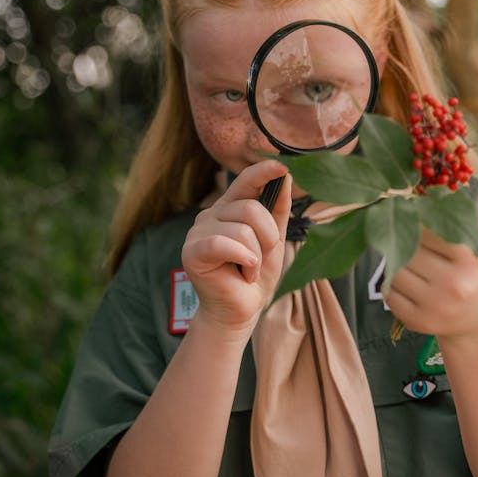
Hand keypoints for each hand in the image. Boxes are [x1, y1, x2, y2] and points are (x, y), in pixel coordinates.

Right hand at [181, 160, 291, 338]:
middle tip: (260, 258)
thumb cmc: (254, 275)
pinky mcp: (192, 251)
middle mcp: (212, 214)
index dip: (263, 171)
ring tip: (249, 269)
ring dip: (256, 255)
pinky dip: (243, 259)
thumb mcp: (274, 240)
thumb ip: (278, 209)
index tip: (282, 164)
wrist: (239, 312)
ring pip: (242, 228)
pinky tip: (244, 272)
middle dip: (267, 236)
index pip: (246, 180)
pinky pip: (224, 244)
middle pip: (250, 208)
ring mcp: (198, 231)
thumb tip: (285, 175)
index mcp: (230, 207)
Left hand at [385, 227, 477, 342]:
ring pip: (394, 271)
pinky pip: (389, 295)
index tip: (415, 221)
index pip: (424, 227)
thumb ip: (449, 216)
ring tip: (414, 266)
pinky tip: (410, 286)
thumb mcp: (475, 239)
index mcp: (470, 256)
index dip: (416, 222)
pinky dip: (393, 287)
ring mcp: (437, 306)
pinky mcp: (420, 322)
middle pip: (406, 249)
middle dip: (405, 243)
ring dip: (397, 265)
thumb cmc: (475, 269)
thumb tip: (412, 195)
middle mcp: (455, 283)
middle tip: (413, 245)